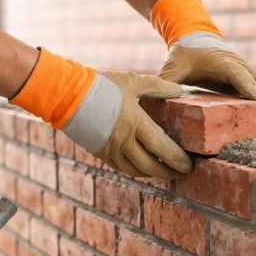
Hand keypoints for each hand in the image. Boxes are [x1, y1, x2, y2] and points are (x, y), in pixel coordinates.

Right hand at [62, 71, 192, 178]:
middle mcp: (124, 142)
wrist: (66, 95)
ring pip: (136, 171)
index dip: (178, 159)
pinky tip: (144, 167)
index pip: (162, 148)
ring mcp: (111, 150)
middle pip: (151, 166)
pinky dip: (136, 170)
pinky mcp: (100, 153)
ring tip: (165, 170)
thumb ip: (158, 86)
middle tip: (182, 172)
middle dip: (169, 171)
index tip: (189, 164)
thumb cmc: (101, 85)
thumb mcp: (132, 81)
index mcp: (135, 124)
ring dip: (153, 173)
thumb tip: (179, 89)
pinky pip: (122, 168)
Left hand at [158, 33, 255, 131]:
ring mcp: (244, 71)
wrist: (194, 38)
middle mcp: (237, 64)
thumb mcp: (172, 67)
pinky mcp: (246, 79)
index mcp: (220, 61)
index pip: (236, 73)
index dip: (246, 85)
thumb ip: (165, 82)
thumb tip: (152, 101)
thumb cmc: (184, 54)